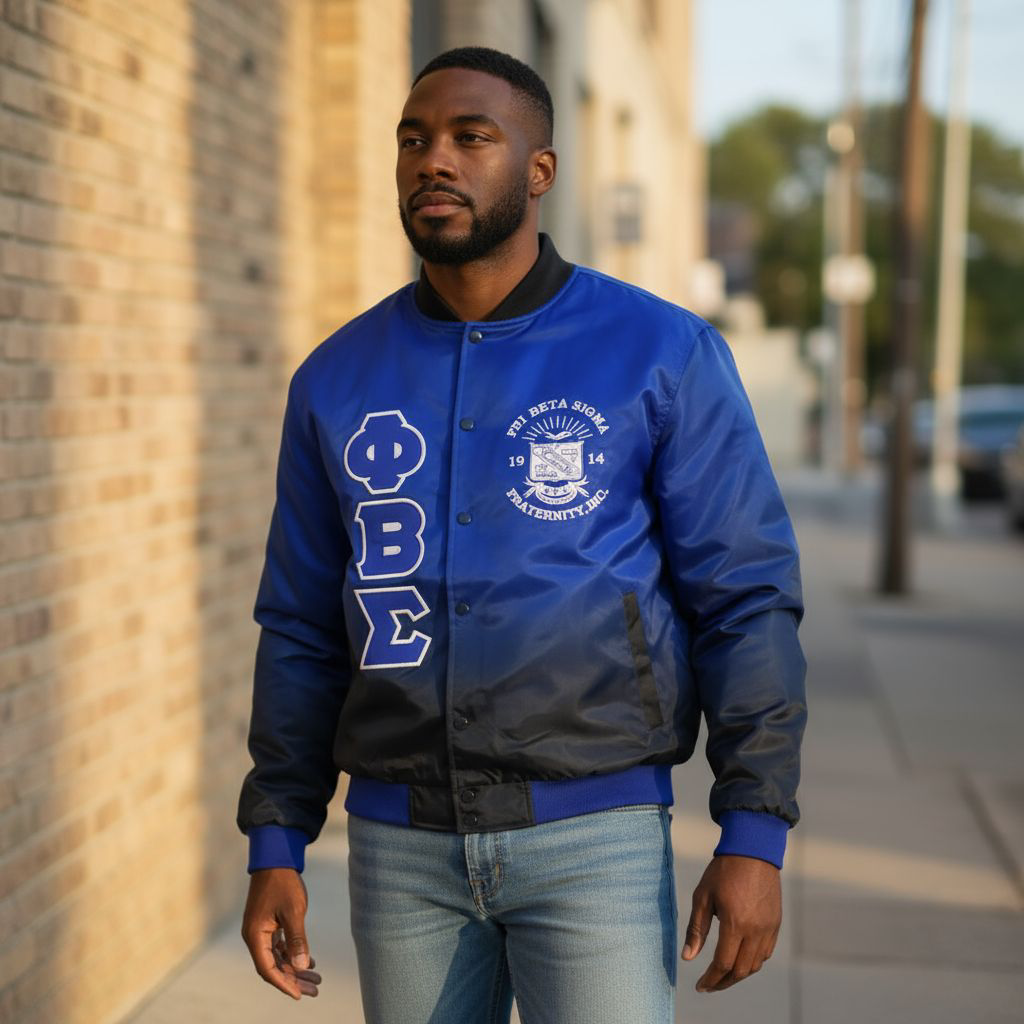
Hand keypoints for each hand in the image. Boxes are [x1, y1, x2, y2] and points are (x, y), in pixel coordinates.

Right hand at [241, 867, 321, 999]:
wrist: (275, 858)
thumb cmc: (283, 883)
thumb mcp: (293, 912)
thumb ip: (297, 940)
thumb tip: (302, 966)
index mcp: (255, 936)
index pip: (268, 970)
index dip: (284, 984)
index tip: (300, 995)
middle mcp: (254, 936)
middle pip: (273, 967)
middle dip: (294, 980)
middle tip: (315, 990)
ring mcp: (260, 930)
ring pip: (277, 958)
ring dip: (295, 968)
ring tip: (316, 979)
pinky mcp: (267, 924)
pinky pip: (279, 946)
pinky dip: (292, 954)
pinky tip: (309, 961)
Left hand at [681, 853, 780, 992]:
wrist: (753, 850)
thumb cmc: (723, 871)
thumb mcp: (703, 896)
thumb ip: (696, 929)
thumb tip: (688, 958)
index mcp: (735, 924)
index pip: (723, 964)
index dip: (711, 979)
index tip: (700, 986)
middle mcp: (755, 930)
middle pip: (741, 971)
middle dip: (724, 982)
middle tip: (709, 985)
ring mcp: (769, 928)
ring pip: (755, 965)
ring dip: (738, 974)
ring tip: (722, 974)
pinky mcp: (775, 923)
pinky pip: (765, 952)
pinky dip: (752, 962)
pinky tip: (739, 959)